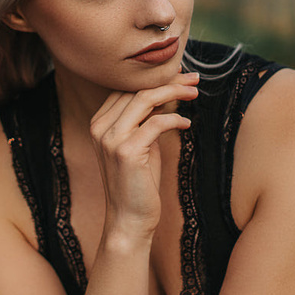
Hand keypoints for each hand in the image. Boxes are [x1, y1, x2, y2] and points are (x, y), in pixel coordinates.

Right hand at [89, 72, 197, 238]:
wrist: (129, 219)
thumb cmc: (138, 183)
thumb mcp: (142, 145)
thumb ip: (147, 120)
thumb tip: (168, 94)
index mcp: (99, 123)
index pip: (127, 89)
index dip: (155, 79)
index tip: (180, 74)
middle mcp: (101, 128)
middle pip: (137, 90)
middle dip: (169, 80)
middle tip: (194, 78)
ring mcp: (111, 139)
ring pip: (145, 99)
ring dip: (174, 91)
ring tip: (194, 92)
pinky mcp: (127, 152)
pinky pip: (156, 123)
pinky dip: (175, 119)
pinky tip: (186, 124)